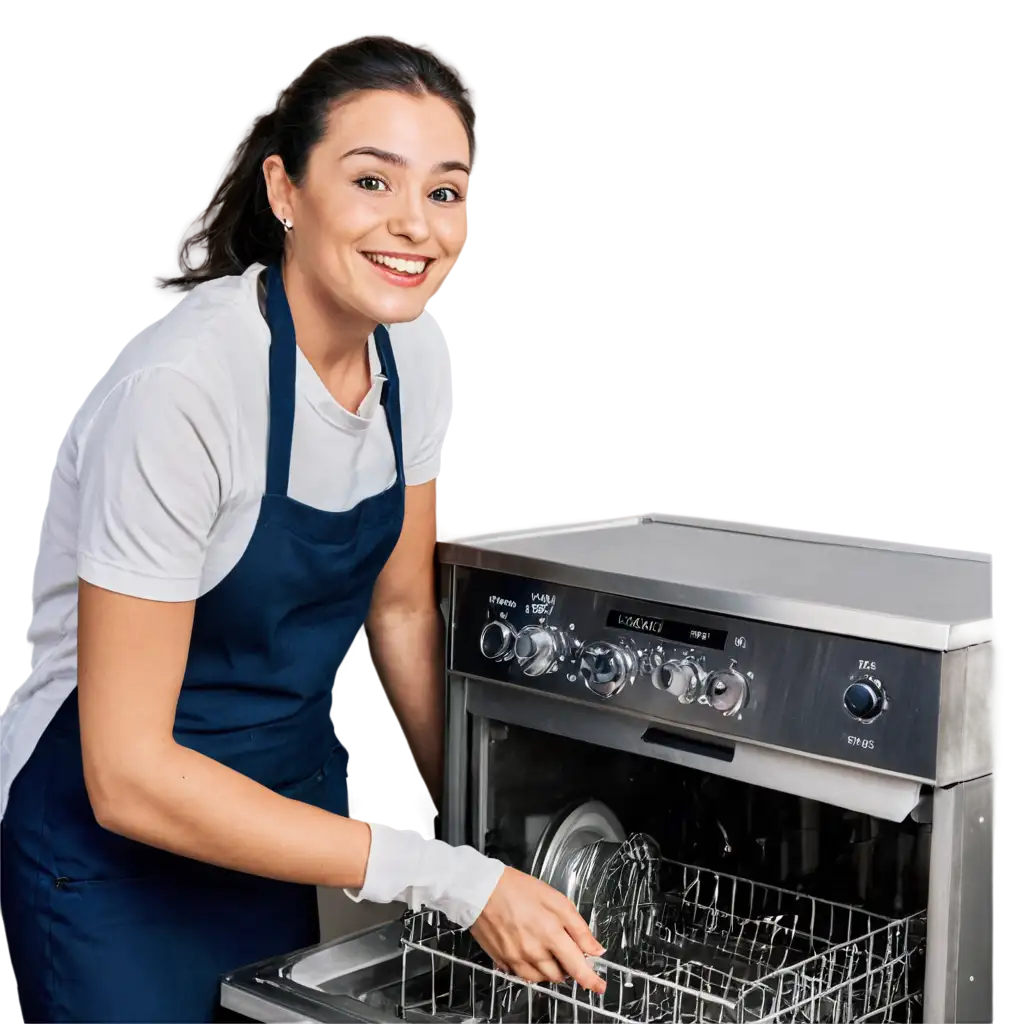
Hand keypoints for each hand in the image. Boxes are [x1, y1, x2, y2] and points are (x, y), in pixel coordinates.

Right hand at [470, 867, 606, 993]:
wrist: (481, 889)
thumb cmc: (517, 889)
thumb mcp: (556, 899)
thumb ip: (579, 927)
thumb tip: (596, 949)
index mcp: (550, 933)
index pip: (577, 967)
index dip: (591, 980)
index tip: (600, 986)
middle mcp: (534, 951)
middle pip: (560, 975)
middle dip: (567, 965)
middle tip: (563, 947)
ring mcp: (517, 959)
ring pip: (543, 978)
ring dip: (550, 969)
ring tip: (545, 946)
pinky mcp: (504, 962)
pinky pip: (524, 976)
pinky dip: (532, 968)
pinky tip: (529, 950)